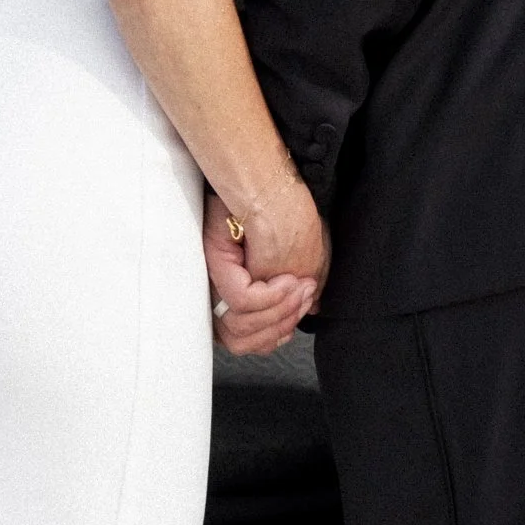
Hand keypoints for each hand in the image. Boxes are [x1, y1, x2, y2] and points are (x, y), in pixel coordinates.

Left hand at [204, 180, 327, 358]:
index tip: (303, 312)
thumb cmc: (286, 214)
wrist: (274, 183)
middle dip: (281, 325)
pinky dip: (271, 296)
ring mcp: (214, 280)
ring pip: (240, 325)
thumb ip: (302, 290)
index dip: (276, 336)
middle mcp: (218, 292)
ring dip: (279, 311)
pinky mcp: (216, 264)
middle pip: (240, 341)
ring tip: (298, 287)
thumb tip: (311, 311)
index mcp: (234, 295)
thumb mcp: (304, 258)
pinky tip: (287, 279)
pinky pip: (242, 300)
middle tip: (304, 298)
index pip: (245, 341)